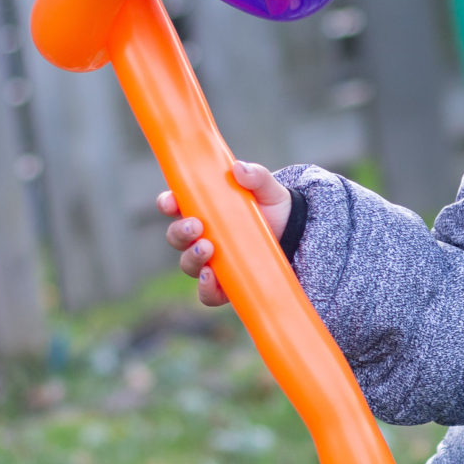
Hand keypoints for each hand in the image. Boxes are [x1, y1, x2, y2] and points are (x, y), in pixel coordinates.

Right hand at [157, 160, 291, 307]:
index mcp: (203, 208)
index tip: (170, 201)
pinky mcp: (226, 283)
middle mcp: (201, 235)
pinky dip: (205, 289)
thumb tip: (240, 169)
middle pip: (176, 237)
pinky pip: (207, 294)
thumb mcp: (267, 189)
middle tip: (196, 225)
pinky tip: (211, 279)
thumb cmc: (273, 206)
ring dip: (192, 258)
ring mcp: (212, 261)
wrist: (296, 233)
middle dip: (180, 232)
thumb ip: (256, 176)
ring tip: (208, 249)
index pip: (174, 205)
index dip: (167, 203)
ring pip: (188, 264)